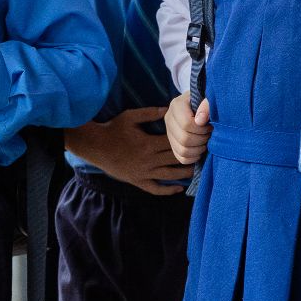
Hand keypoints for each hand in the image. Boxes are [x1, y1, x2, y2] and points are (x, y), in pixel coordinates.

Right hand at [64, 107, 196, 194]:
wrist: (95, 146)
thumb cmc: (112, 129)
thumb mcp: (130, 116)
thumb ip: (149, 113)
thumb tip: (168, 109)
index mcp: (149, 144)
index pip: (175, 143)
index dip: (189, 141)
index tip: (200, 138)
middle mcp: (149, 160)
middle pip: (176, 159)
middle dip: (191, 156)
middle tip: (204, 153)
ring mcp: (144, 173)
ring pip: (170, 176)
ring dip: (185, 173)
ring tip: (197, 169)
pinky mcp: (138, 181)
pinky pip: (155, 189)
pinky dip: (168, 191)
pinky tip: (178, 188)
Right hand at [165, 95, 212, 164]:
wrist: (206, 105)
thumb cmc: (209, 101)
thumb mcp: (211, 98)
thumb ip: (207, 104)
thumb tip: (200, 121)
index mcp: (176, 105)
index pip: (186, 124)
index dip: (202, 129)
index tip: (210, 125)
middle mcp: (169, 118)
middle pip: (184, 139)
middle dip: (202, 139)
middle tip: (210, 133)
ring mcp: (170, 132)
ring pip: (182, 150)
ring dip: (199, 149)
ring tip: (207, 140)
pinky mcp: (173, 144)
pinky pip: (181, 158)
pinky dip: (194, 157)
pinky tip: (201, 148)